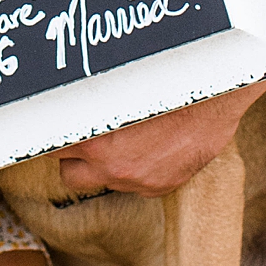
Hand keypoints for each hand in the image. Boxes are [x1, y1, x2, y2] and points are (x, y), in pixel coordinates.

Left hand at [56, 80, 265, 198]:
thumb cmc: (166, 78)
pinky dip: (135, 170)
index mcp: (94, 137)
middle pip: (68, 172)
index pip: (51, 145)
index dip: (52, 134)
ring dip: (102, 165)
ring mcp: (135, 180)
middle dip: (73, 154)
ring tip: (118, 137)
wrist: (215, 95)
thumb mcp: (118, 83)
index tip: (50, 127)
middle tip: (85, 132)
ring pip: (101, 181)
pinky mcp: (159, 187)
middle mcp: (110, 164)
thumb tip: (67, 92)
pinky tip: (148, 146)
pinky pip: (134, 185)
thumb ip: (90, 99)